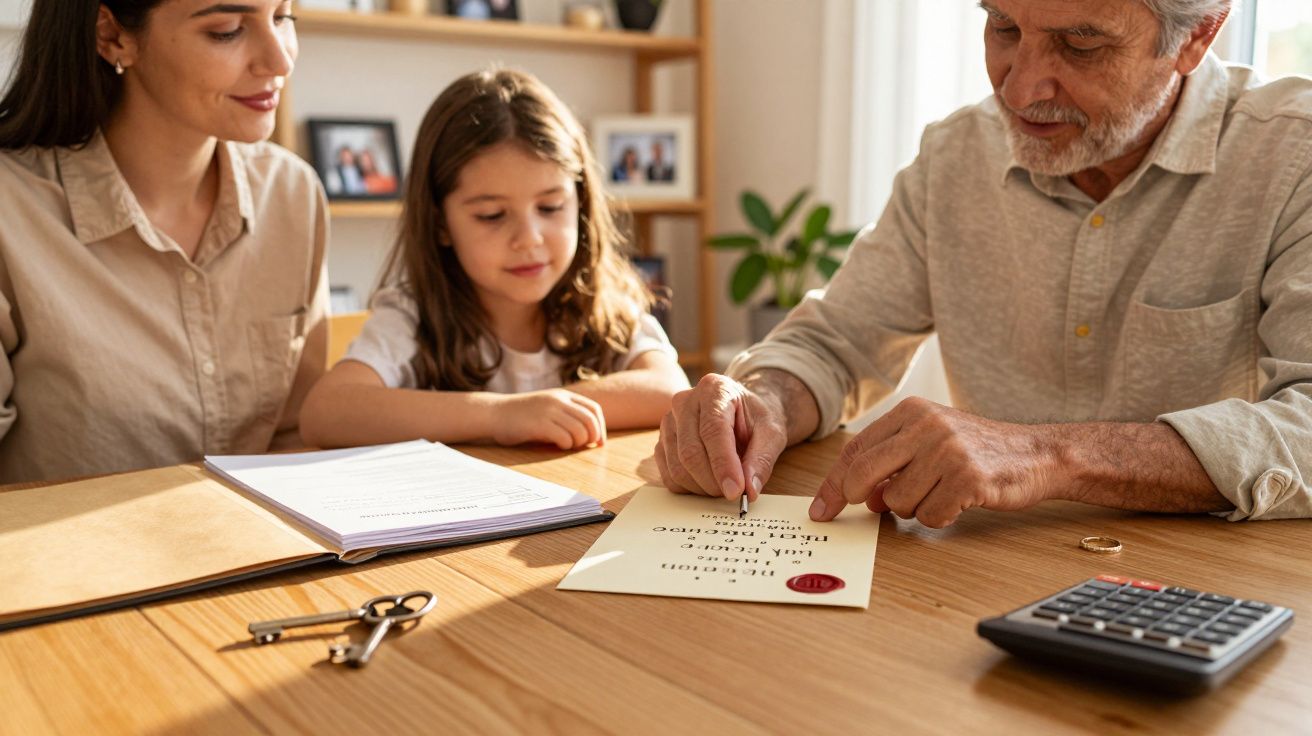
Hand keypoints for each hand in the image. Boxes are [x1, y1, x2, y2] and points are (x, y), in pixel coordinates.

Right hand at [493, 389, 605, 449]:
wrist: (494, 413)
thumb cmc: (521, 416)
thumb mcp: (546, 407)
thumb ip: (565, 414)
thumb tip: (590, 436)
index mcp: (563, 395)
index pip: (594, 409)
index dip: (600, 427)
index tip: (598, 442)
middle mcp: (558, 400)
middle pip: (590, 420)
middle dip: (593, 437)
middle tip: (585, 447)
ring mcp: (549, 411)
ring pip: (580, 430)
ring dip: (578, 442)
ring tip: (567, 445)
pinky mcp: (540, 424)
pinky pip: (565, 438)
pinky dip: (566, 445)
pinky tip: (557, 446)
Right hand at [653, 373, 787, 500]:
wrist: (742, 413)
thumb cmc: (755, 420)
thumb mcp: (772, 433)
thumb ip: (763, 459)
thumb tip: (749, 489)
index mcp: (714, 389)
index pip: (713, 430)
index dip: (723, 464)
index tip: (736, 491)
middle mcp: (685, 401)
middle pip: (690, 452)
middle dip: (713, 482)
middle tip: (734, 494)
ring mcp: (668, 422)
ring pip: (677, 467)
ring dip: (702, 488)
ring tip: (724, 486)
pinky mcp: (662, 442)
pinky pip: (668, 475)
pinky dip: (689, 489)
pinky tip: (708, 483)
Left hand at [810, 397, 1058, 526]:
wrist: (1037, 453)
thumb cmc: (978, 450)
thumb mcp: (930, 442)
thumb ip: (892, 462)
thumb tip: (861, 496)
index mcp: (911, 411)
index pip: (855, 449)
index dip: (833, 483)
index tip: (820, 509)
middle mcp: (926, 425)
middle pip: (863, 473)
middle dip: (859, 497)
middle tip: (872, 508)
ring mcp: (947, 450)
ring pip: (897, 501)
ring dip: (914, 509)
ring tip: (940, 493)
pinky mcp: (968, 478)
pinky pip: (930, 516)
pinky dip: (940, 518)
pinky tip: (960, 502)